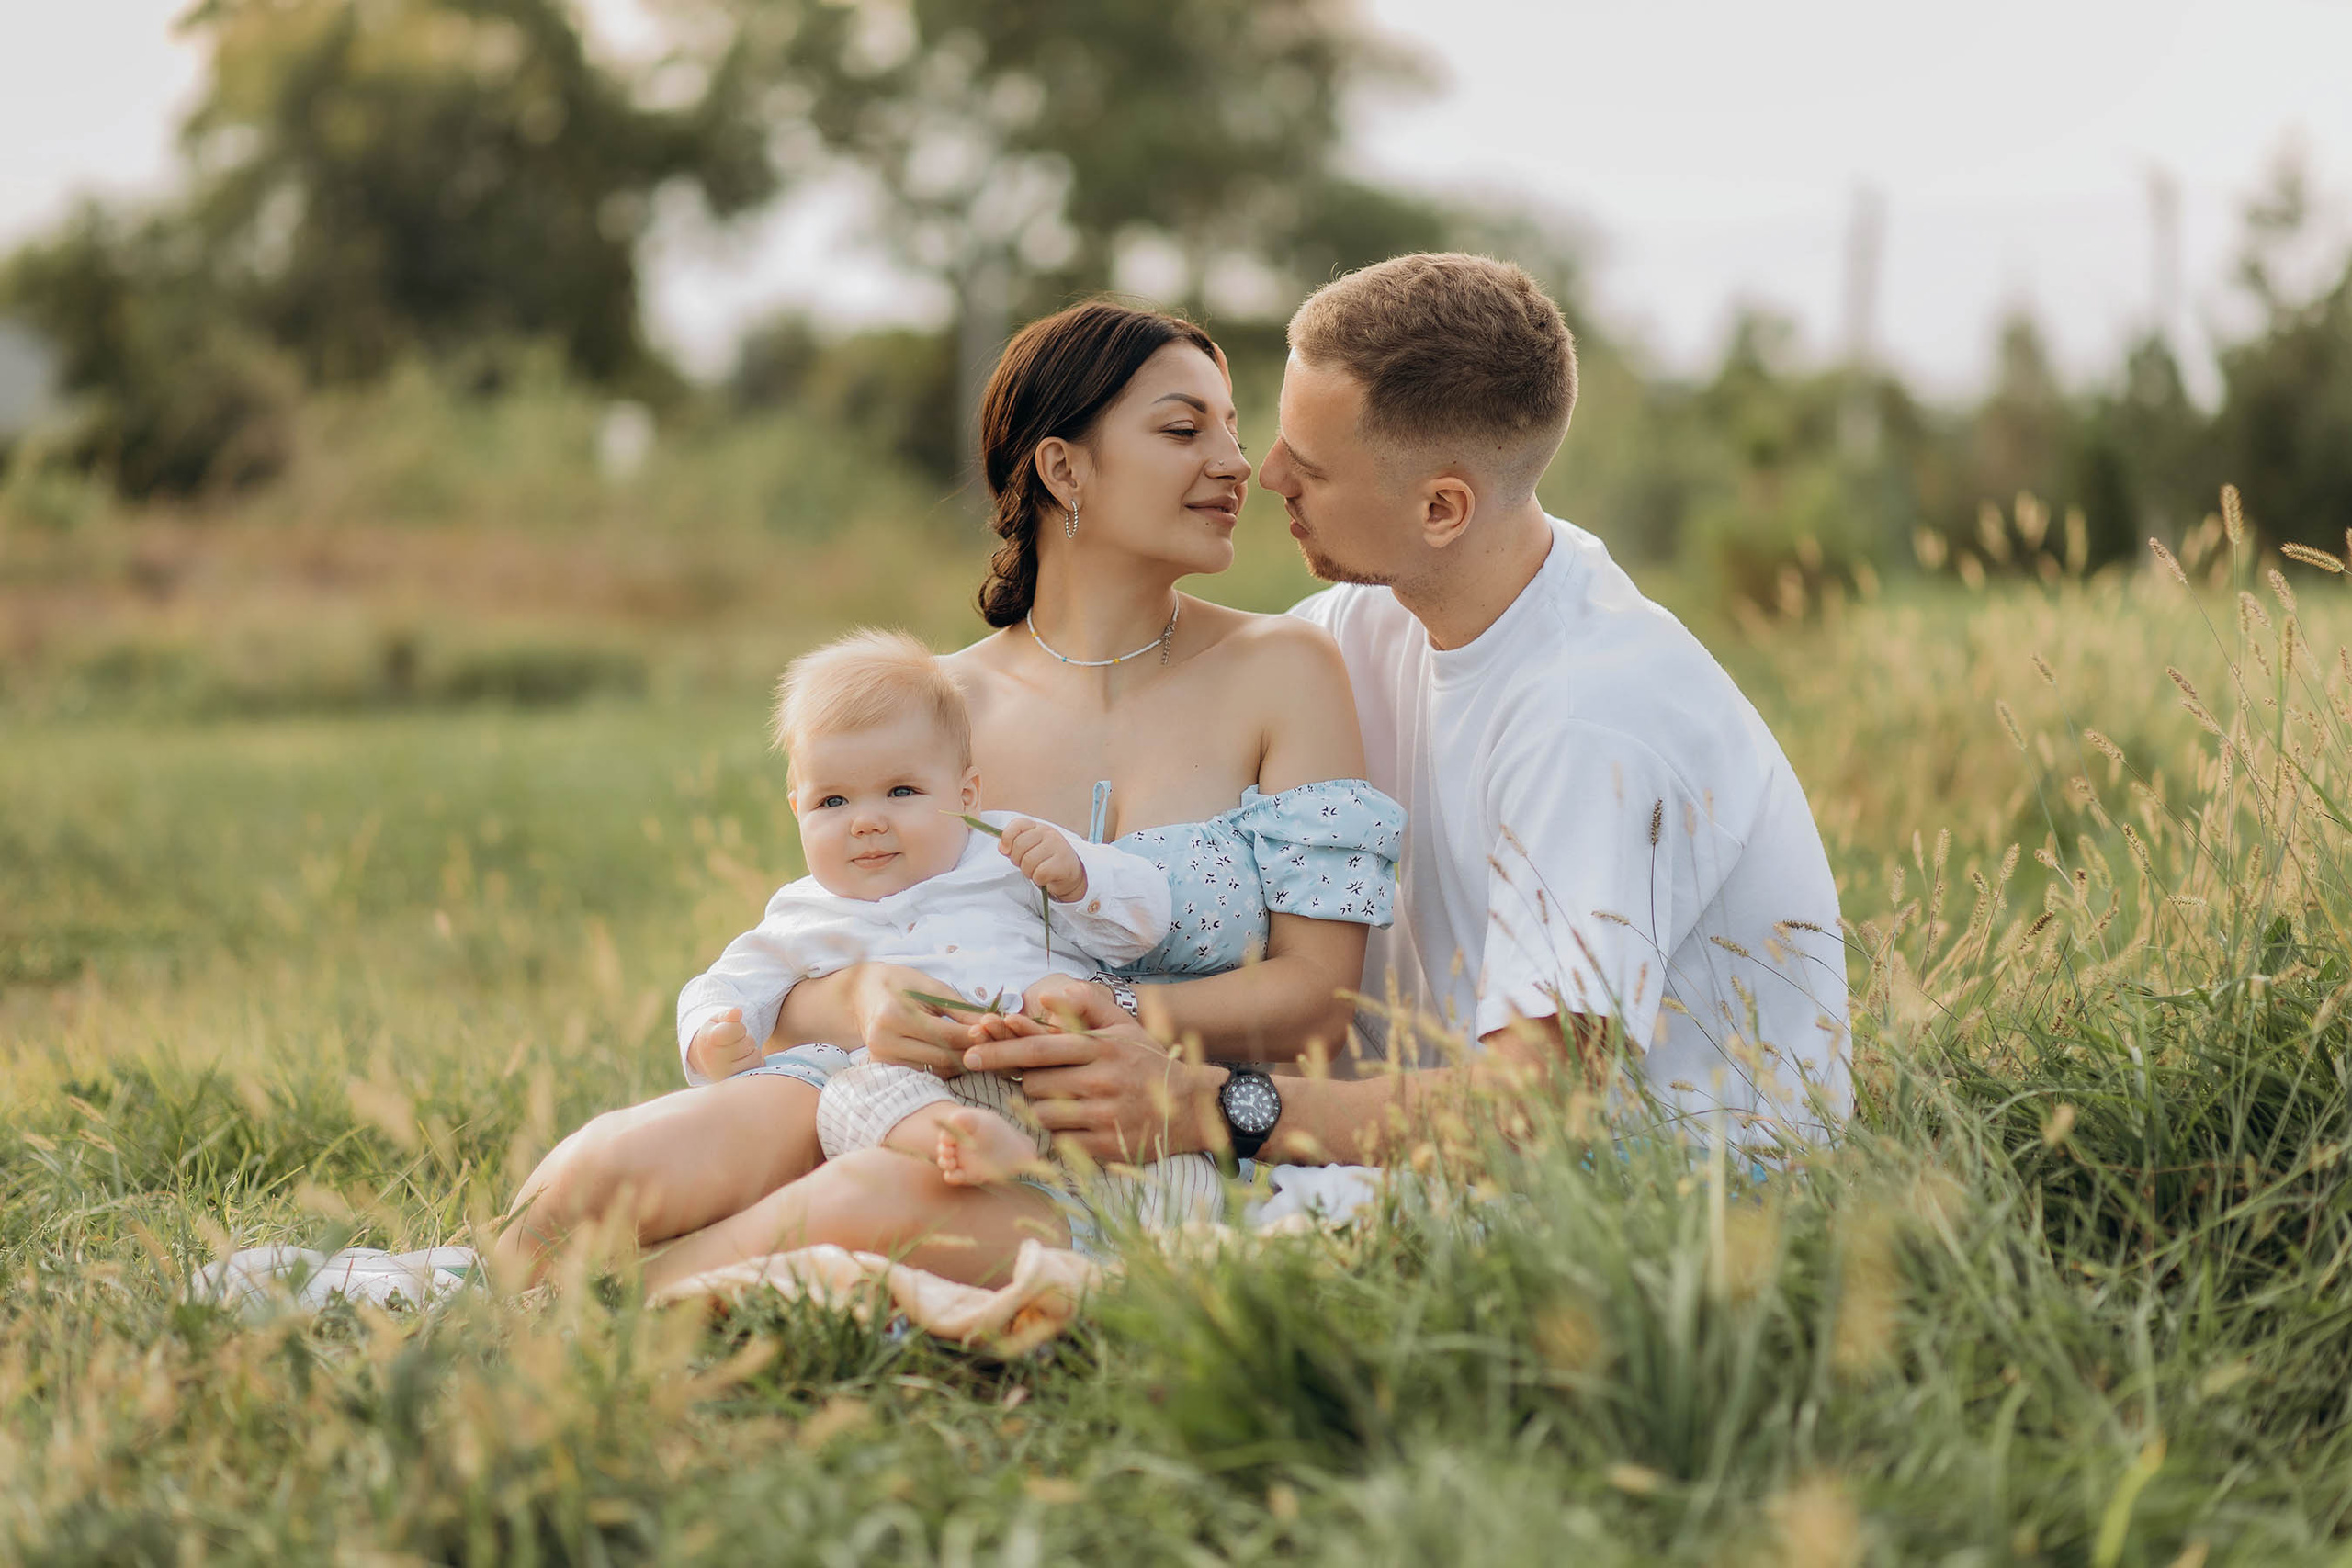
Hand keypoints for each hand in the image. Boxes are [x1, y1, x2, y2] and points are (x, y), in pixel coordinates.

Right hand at [687, 1007, 764, 1080]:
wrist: (704, 1059)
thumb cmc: (714, 1034)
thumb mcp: (717, 1021)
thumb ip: (728, 1015)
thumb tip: (737, 1011)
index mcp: (710, 1040)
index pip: (738, 1029)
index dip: (739, 1028)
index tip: (730, 1030)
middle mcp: (715, 1060)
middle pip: (749, 1043)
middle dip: (746, 1039)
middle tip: (734, 1042)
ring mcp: (724, 1074)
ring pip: (755, 1057)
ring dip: (751, 1052)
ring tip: (738, 1052)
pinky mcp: (734, 1082)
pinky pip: (756, 1069)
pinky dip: (753, 1063)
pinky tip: (741, 1061)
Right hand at [851, 963, 989, 1076]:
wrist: (862, 994)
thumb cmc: (900, 984)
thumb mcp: (931, 987)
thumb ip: (960, 1009)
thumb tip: (990, 1027)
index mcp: (894, 1016)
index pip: (945, 1035)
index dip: (973, 1036)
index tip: (994, 1031)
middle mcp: (884, 1041)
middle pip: (942, 1057)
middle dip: (971, 1051)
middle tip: (992, 1044)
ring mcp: (881, 1059)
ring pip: (935, 1070)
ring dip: (960, 1061)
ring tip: (976, 1048)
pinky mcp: (884, 1068)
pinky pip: (924, 1073)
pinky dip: (943, 1066)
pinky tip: (954, 1054)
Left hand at [961, 981, 1219, 1162]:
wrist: (1191, 1109)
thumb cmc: (1148, 1063)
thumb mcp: (1123, 1028)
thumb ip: (1085, 1006)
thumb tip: (1044, 996)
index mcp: (1100, 1047)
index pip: (1037, 1048)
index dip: (999, 1051)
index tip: (970, 1053)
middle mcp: (1101, 1079)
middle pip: (1033, 1084)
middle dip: (1029, 1083)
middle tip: (1045, 1083)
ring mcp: (1103, 1115)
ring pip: (1042, 1113)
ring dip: (1042, 1109)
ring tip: (1066, 1104)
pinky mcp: (1105, 1146)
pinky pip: (1059, 1141)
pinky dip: (1058, 1134)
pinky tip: (1075, 1126)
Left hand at [1000, 817, 1086, 902]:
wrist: (1070, 875)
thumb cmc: (1046, 861)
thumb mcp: (1029, 849)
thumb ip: (1014, 845)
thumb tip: (1003, 847)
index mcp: (1038, 828)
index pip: (1018, 824)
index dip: (1007, 837)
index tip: (1006, 850)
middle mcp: (1049, 833)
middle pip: (1019, 845)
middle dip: (1018, 860)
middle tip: (1027, 864)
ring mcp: (1057, 847)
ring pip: (1028, 862)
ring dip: (1029, 872)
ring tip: (1037, 871)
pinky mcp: (1062, 863)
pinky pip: (1039, 874)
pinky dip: (1039, 880)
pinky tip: (1046, 877)